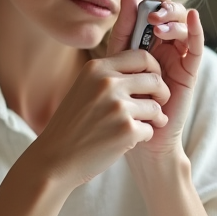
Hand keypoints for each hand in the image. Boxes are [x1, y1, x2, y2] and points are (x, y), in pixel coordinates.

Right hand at [27, 50, 169, 189]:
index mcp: (96, 69)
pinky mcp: (126, 130)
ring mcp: (117, 107)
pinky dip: (144, 136)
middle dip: (162, 93)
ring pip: (155, 107)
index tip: (153, 81)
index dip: (154, 68)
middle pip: (154, 79)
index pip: (142, 56)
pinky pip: (151, 129)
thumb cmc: (71, 125)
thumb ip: (109, 76)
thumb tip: (144, 66)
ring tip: (141, 126)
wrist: (54, 159)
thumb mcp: (84, 89)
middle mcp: (107, 84)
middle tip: (157, 104)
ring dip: (154, 118)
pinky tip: (128, 141)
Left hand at [107, 0, 204, 162]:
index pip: (151, 8)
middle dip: (161, 1)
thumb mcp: (118, 60)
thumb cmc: (124, 100)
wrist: (138, 137)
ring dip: (172, 17)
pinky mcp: (189, 71)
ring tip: (157, 22)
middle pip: (169, 12)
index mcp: (145, 39)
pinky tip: (192, 18)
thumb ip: (124, 31)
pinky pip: (195, 46)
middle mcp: (164, 44)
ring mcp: (178, 57)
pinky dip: (195, 29)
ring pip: (182, 25)